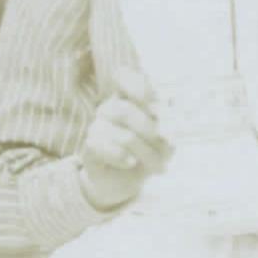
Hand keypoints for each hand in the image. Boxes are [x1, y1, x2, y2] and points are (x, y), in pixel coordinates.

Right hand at [74, 70, 169, 209]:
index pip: (123, 76)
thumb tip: (167, 113)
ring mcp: (96, 126)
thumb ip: (169, 123)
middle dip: (149, 131)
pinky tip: (131, 163)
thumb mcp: (167, 138)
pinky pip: (103, 148)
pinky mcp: (88, 147)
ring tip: (157, 164)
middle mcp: (109, 108)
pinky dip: (122, 157)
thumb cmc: (149, 153)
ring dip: (144, 151)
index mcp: (128, 98)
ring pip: (121, 134)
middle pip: (123, 110)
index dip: (136, 85)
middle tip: (168, 148)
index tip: (153, 105)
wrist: (127, 181)